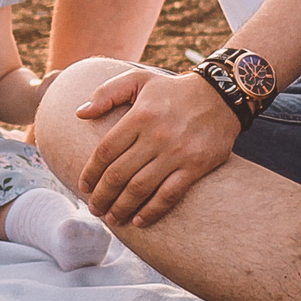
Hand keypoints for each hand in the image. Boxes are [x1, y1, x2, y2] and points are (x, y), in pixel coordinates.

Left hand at [75, 66, 241, 226]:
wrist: (221, 95)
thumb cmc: (172, 90)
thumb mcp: (138, 79)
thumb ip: (106, 93)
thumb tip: (79, 114)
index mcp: (139, 116)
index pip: (105, 151)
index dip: (91, 172)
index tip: (84, 186)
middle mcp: (156, 136)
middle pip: (119, 174)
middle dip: (102, 196)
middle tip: (94, 208)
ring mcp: (177, 153)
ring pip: (140, 188)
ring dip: (122, 207)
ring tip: (112, 218)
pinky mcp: (195, 167)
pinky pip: (169, 194)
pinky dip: (152, 210)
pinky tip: (139, 221)